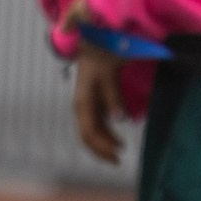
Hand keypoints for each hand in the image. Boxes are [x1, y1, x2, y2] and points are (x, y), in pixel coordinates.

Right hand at [71, 45, 125, 163]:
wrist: (92, 39)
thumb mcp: (109, 72)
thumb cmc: (101, 52)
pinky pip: (95, 123)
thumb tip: (119, 119)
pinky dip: (105, 134)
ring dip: (103, 144)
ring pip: (91, 131)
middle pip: (87, 136)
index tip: (119, 154)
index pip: (90, 132)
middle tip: (118, 160)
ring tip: (120, 150)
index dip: (103, 146)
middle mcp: (81, 106)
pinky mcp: (91, 102)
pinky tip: (115, 138)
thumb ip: (113, 95)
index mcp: (83, 101)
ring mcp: (85, 105)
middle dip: (101, 150)